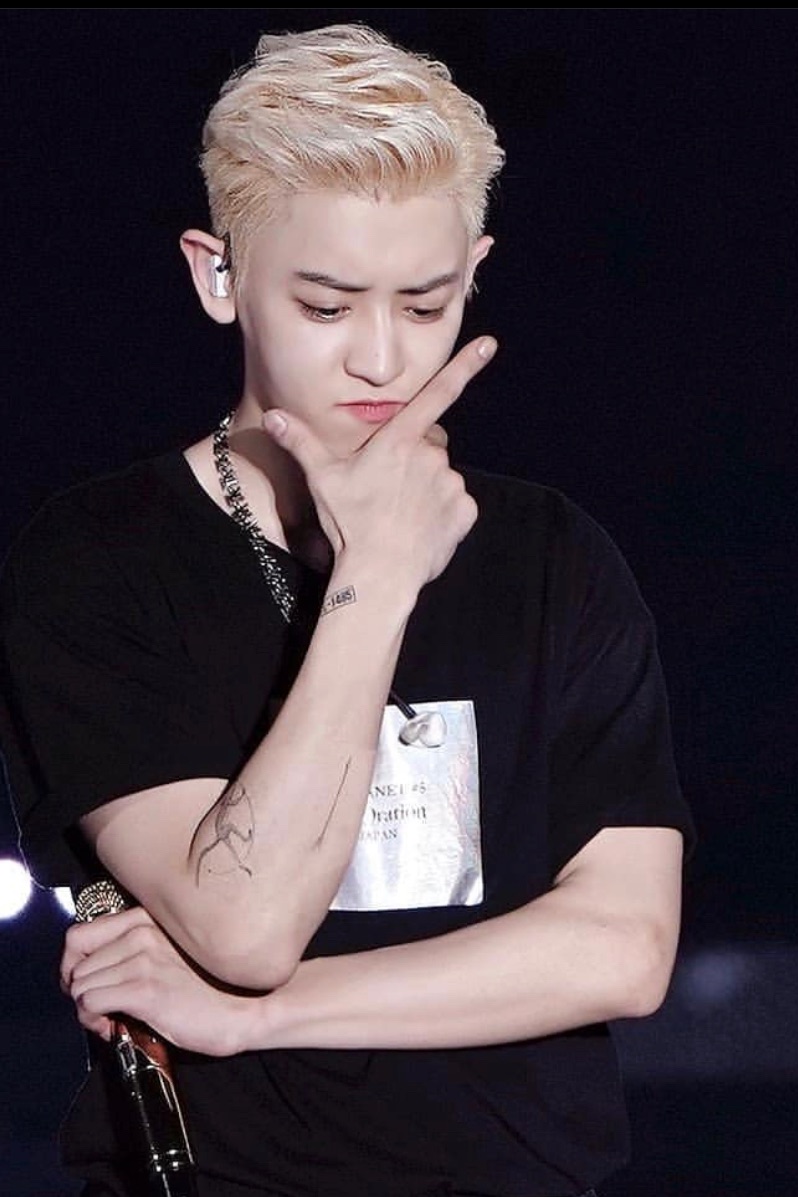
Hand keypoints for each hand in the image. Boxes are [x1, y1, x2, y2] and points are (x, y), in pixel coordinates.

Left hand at [61, 906, 259, 1056]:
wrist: (239, 1011)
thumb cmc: (206, 987)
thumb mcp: (166, 953)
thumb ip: (131, 948)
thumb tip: (87, 971)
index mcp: (146, 918)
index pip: (79, 934)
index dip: (72, 965)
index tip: (82, 983)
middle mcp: (142, 932)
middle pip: (76, 965)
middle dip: (82, 992)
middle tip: (103, 1008)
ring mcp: (143, 959)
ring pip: (80, 986)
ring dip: (88, 1009)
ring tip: (111, 1018)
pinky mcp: (144, 990)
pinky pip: (89, 1004)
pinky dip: (93, 1020)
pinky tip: (113, 1026)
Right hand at [264, 335, 496, 595]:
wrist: (380, 573)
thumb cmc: (350, 524)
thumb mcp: (323, 480)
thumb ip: (301, 443)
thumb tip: (272, 417)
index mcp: (400, 440)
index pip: (437, 393)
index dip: (464, 366)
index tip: (488, 345)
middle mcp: (431, 455)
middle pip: (429, 445)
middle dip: (414, 458)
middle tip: (387, 488)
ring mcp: (451, 483)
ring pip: (442, 476)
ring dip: (426, 489)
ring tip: (400, 514)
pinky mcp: (464, 511)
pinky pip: (457, 505)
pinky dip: (443, 514)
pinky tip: (419, 528)